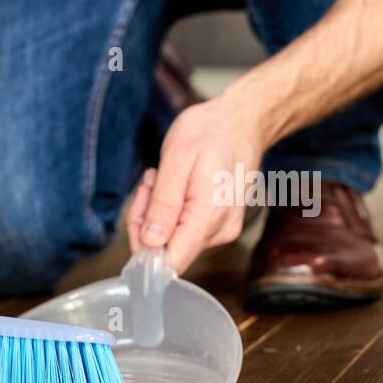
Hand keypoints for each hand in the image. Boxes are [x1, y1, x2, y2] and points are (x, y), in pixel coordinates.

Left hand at [126, 97, 266, 272]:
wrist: (244, 120)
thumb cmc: (211, 132)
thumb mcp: (177, 159)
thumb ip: (164, 204)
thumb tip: (150, 243)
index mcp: (209, 215)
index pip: (172, 261)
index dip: (145, 248)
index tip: (138, 215)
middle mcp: (221, 230)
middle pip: (168, 250)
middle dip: (147, 221)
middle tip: (151, 183)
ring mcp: (223, 229)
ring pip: (174, 240)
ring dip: (158, 212)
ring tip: (163, 177)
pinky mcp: (221, 225)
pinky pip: (185, 230)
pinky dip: (171, 210)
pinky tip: (175, 185)